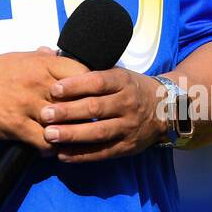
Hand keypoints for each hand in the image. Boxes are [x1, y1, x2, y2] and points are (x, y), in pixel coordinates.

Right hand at [0, 48, 89, 154]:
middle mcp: (39, 82)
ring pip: (65, 125)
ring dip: (72, 135)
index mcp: (42, 63)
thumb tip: (55, 52)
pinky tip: (50, 148)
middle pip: (79, 101)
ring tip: (74, 139)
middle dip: (88, 115)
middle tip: (93, 123)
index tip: (94, 97)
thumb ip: (40, 58)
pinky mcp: (16, 126)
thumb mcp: (17, 57)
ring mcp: (28, 105)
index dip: (93, 87)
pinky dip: (52, 149)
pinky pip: (46, 143)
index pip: (84, 74)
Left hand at [40, 67, 169, 161]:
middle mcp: (127, 103)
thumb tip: (52, 56)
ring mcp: (128, 126)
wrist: (166, 109)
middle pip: (95, 108)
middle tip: (45, 114)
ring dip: (72, 134)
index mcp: (123, 81)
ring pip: (98, 132)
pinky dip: (81, 155)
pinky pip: (103, 152)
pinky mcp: (128, 146)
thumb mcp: (117, 73)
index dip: (75, 85)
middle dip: (68, 112)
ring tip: (49, 135)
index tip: (54, 89)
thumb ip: (89, 71)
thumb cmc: (130, 88)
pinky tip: (62, 155)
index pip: (97, 82)